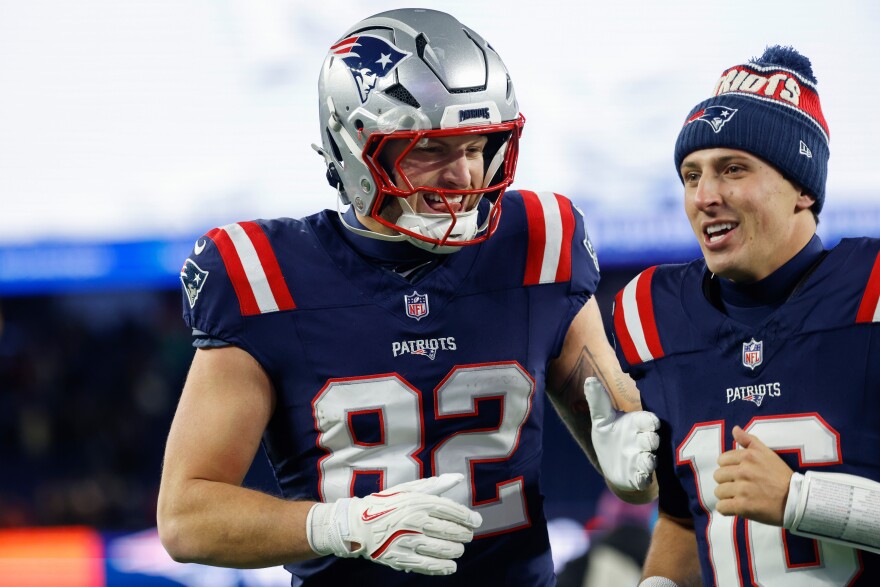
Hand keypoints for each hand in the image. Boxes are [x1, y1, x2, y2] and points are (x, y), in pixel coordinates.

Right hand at [307, 473, 481, 574]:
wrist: (356, 524)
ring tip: (459, 549)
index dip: (467, 517)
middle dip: (464, 534)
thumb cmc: (386, 504)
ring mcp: (407, 541)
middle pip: (449, 531)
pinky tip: (451, 566)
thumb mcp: (408, 489)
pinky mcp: (400, 558)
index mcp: (417, 502)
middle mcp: (414, 521)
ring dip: (456, 550)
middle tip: (467, 536)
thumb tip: (459, 478)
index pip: (450, 510)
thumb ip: (435, 485)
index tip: (476, 521)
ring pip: (442, 549)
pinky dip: (443, 567)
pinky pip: (428, 566)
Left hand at [584, 377, 658, 490]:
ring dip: (649, 460)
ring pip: (651, 460)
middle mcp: (643, 441)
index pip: (649, 420)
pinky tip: (640, 477)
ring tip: (645, 460)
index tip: (650, 423)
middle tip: (646, 440)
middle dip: (650, 440)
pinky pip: (644, 479)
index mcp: (637, 424)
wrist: (611, 462)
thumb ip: (598, 401)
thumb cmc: (611, 434)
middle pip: (653, 440)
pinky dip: (643, 478)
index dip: (650, 421)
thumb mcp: (602, 418)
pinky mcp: (638, 476)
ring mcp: (642, 459)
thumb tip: (589, 379)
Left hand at [714, 426, 793, 525]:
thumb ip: (749, 440)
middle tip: (741, 487)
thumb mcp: (767, 453)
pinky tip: (736, 508)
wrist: (798, 501)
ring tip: (741, 498)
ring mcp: (742, 489)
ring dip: (727, 496)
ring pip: (718, 492)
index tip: (740, 474)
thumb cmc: (782, 476)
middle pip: (718, 476)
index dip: (729, 468)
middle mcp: (743, 471)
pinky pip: (721, 507)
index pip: (722, 460)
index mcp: (747, 457)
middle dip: (727, 482)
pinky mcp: (743, 506)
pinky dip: (726, 509)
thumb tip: (734, 429)